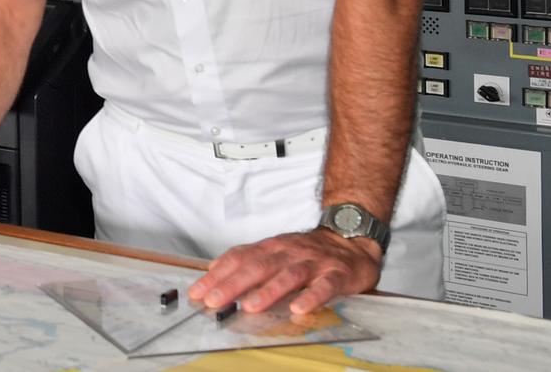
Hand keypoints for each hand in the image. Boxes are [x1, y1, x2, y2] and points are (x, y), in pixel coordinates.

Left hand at [189, 228, 381, 317]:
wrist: (352, 240)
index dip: (218, 274)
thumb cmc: (308, 252)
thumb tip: (213, 269)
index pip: (240, 258)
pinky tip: (299, 309)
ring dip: (268, 291)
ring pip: (289, 275)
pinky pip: (325, 286)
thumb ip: (248, 259)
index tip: (198, 291)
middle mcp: (289, 252)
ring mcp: (314, 262)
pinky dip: (312, 297)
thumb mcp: (276, 251)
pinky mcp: (338, 274)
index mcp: (271, 247)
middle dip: (233, 284)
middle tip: (214, 301)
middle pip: (258, 266)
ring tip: (250, 306)